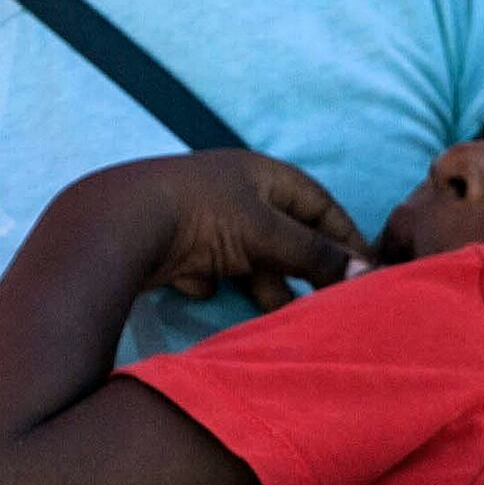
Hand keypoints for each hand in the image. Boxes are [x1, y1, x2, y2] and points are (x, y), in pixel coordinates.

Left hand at [86, 150, 364, 310]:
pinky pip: (204, 265)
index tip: (365, 272)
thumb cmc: (202, 216)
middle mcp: (233, 190)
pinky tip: (203, 290)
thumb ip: (314, 255)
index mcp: (261, 174)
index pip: (318, 202)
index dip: (344, 236)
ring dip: (261, 281)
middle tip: (323, 302)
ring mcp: (201, 216)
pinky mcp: (173, 243)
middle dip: (302, 267)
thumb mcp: (268, 233)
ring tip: (275, 311)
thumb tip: (363, 274)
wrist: (118, 222)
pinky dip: (210, 279)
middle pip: (283, 231)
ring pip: (245, 254)